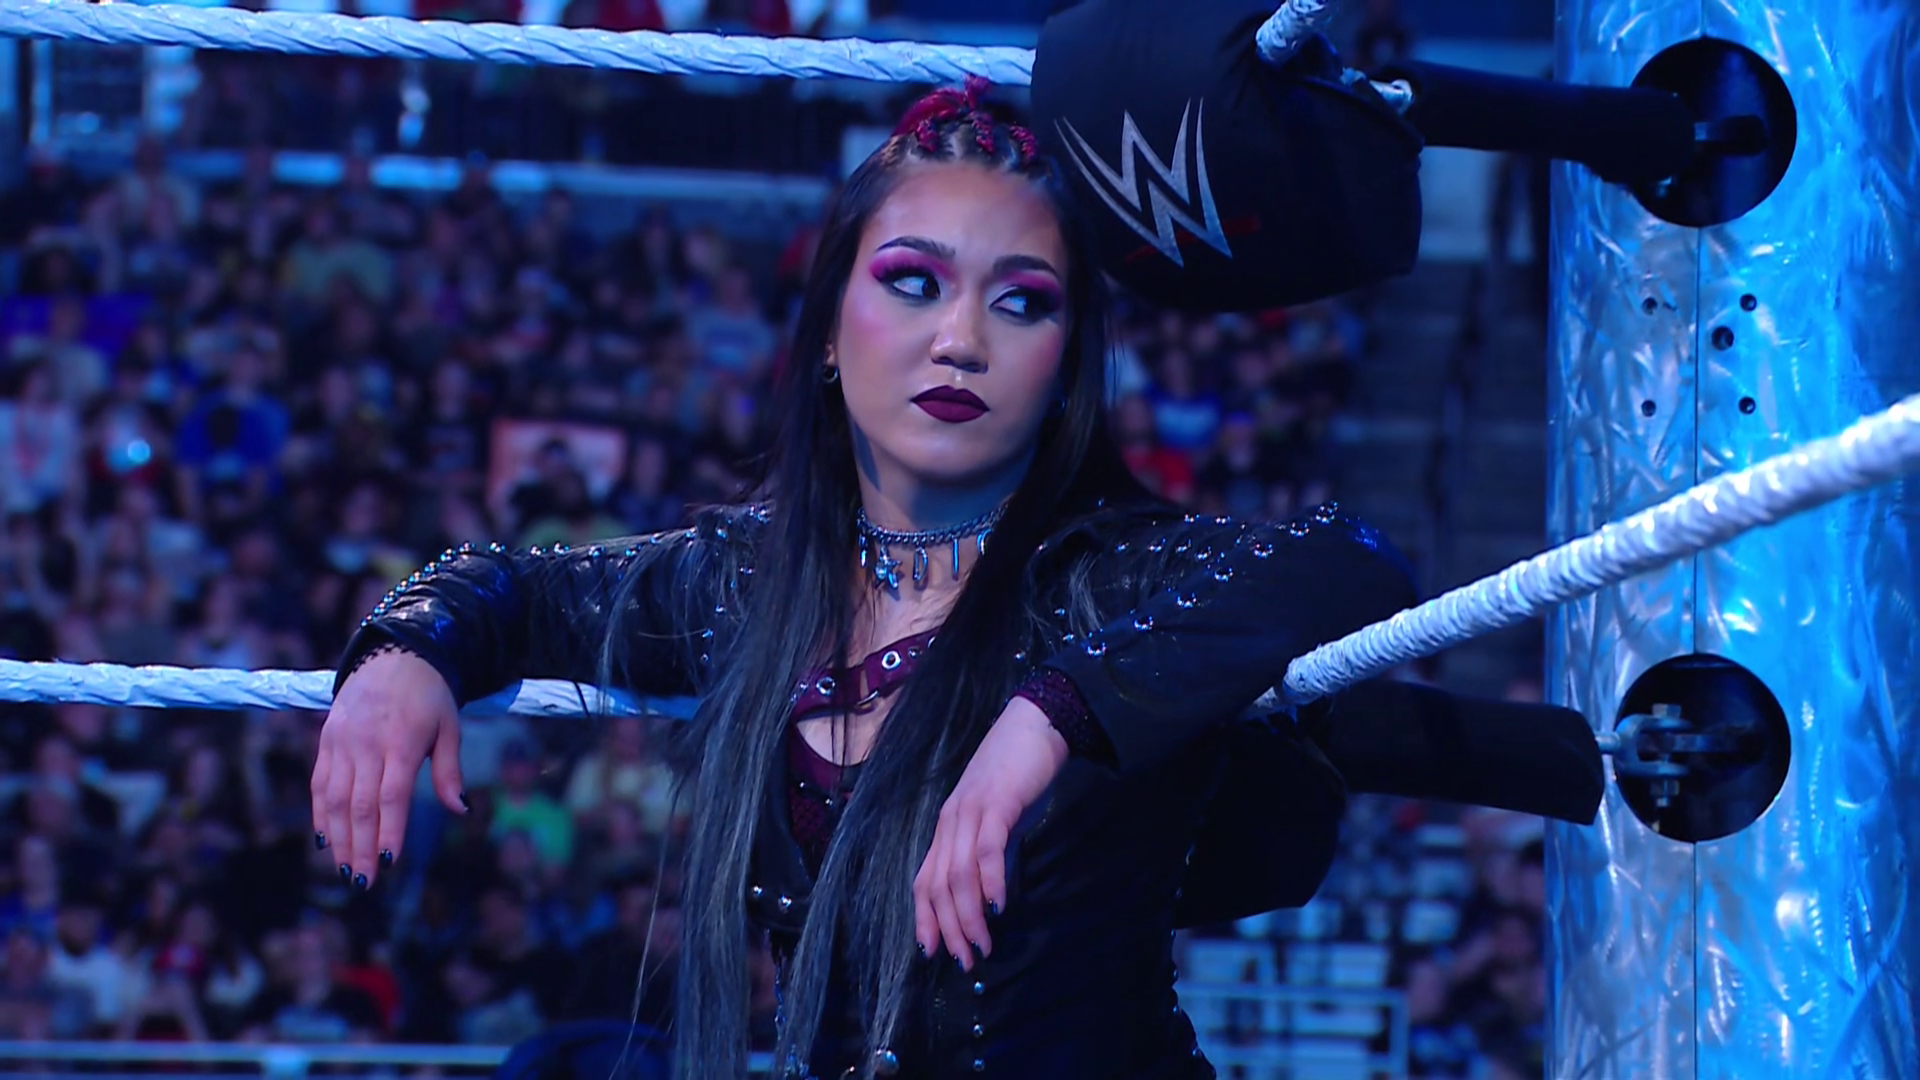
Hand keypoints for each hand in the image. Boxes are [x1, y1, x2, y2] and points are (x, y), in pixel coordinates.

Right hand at [312, 649, 465, 889]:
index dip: (389, 830)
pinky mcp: (326, 740)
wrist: (393, 655)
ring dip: (339, 838)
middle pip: (359, 804)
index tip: (390, 862)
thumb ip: (449, 770)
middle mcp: (366, 744)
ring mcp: (342, 742)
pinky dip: (321, 814)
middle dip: (361, 846)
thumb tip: (461, 809)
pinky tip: (326, 840)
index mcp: (401, 742)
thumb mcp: (450, 727)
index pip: (392, 796)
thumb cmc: (429, 697)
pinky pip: (320, 783)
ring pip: (334, 799)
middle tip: (364, 883)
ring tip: (345, 870)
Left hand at [913, 697, 1068, 970]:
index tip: (935, 952)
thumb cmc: (1019, 774)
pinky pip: (987, 848)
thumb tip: (992, 896)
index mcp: (947, 827)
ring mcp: (970, 810)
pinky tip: (999, 905)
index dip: (925, 919)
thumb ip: (992, 854)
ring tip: (982, 945)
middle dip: (949, 929)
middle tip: (966, 960)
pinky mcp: (997, 802)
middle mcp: (950, 821)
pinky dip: (990, 880)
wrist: (1037, 724)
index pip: (924, 880)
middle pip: (938, 885)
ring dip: (968, 916)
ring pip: (959, 873)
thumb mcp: (999, 821)